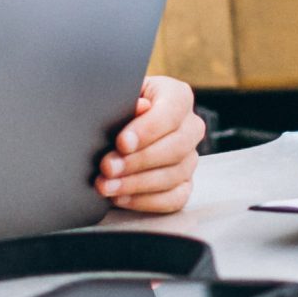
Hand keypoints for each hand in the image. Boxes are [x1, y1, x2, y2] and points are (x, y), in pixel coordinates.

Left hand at [98, 75, 199, 213]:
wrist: (118, 125)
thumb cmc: (119, 105)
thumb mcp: (120, 94)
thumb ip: (128, 99)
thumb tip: (141, 107)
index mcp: (178, 97)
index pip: (171, 113)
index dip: (147, 130)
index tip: (122, 143)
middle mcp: (190, 127)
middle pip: (176, 148)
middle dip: (138, 161)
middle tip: (108, 167)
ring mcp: (190, 158)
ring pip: (173, 175)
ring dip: (136, 184)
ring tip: (106, 185)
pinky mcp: (184, 184)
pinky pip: (174, 199)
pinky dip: (144, 201)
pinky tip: (120, 198)